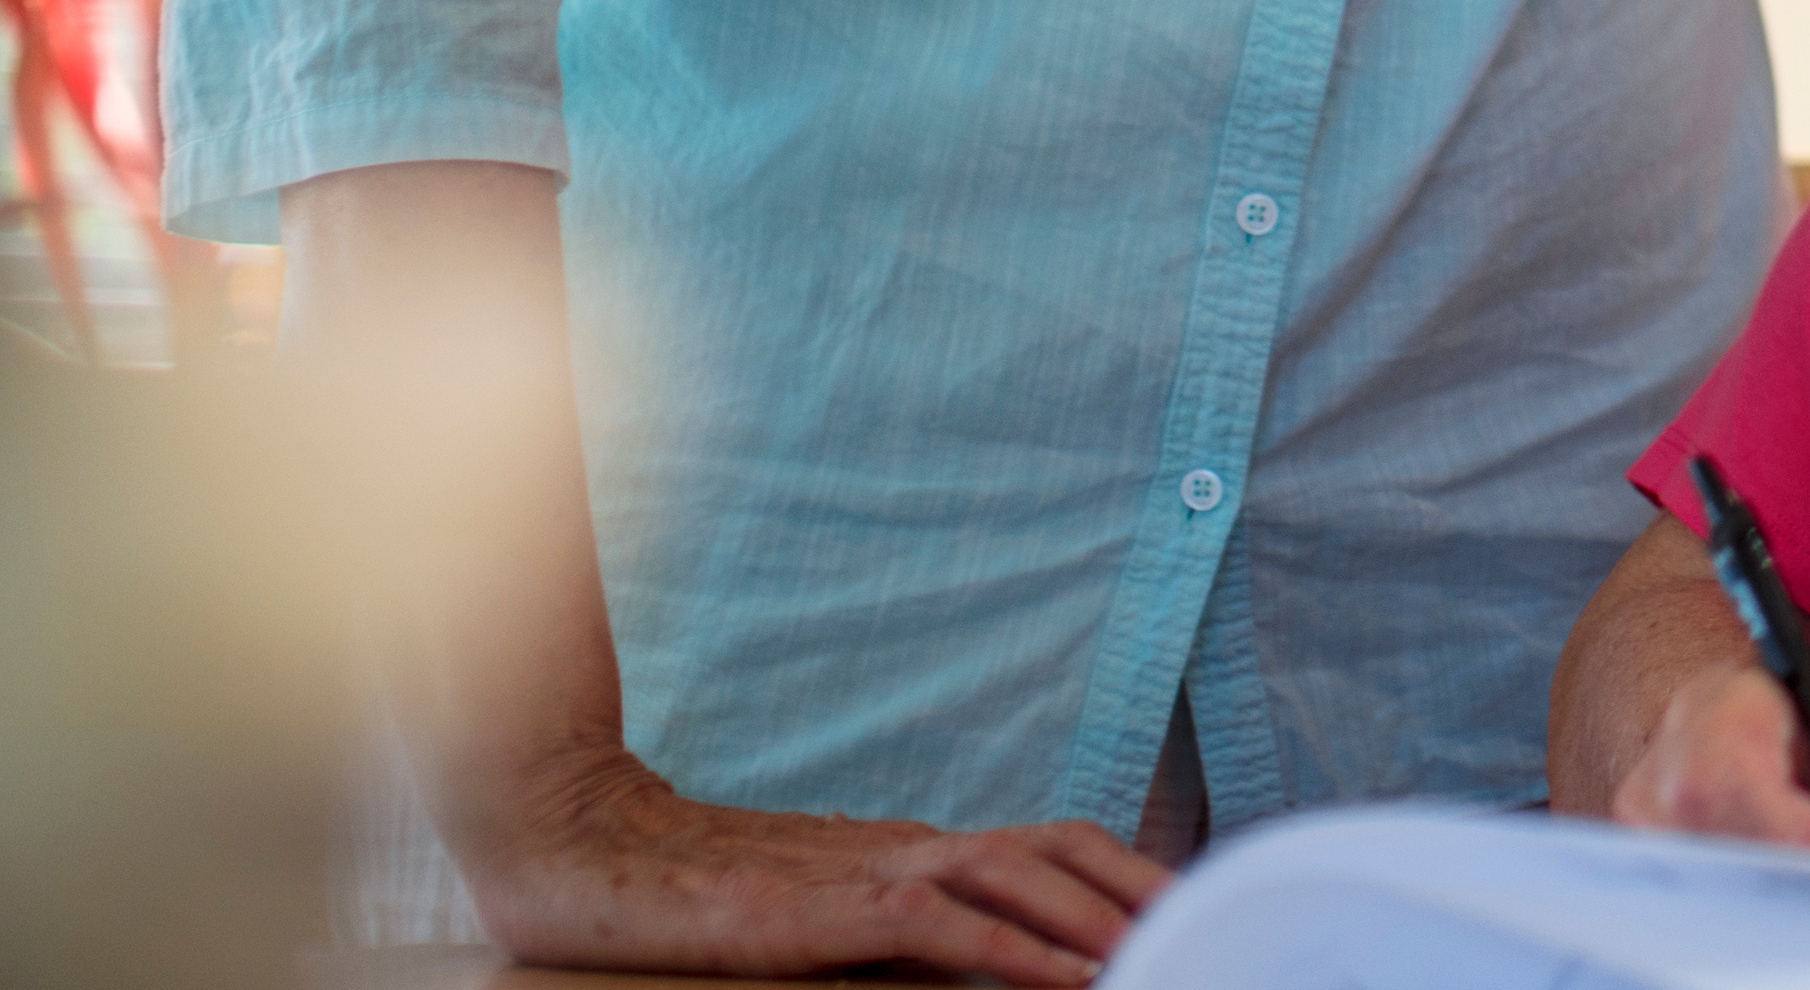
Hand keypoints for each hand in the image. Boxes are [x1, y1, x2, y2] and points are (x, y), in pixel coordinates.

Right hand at [454, 737, 1169, 985]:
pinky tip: (1076, 977)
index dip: (1120, 871)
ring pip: (1024, 874)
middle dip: (1144, 885)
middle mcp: (907, 843)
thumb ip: (886, 929)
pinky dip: (1024, 949)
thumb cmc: (691, 895)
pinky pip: (952, 923)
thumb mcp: (810, 914)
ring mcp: (871, 866)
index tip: (1183, 905)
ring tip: (1173, 950)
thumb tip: (964, 966)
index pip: (1044, 844)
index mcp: (907, 846)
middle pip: (1060, 845)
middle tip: (1216, 924)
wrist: (582, 848)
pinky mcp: (830, 906)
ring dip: (1107, 914)